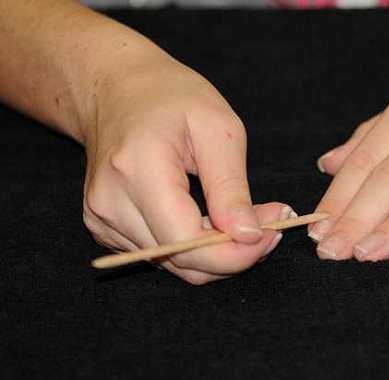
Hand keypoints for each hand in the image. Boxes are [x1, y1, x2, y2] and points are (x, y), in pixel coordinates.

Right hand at [83, 56, 290, 283]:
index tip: (272, 232)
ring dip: (217, 252)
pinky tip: (211, 219)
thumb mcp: (217, 128)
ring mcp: (102, 218)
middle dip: (235, 253)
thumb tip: (249, 236)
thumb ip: (231, 187)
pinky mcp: (105, 227)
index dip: (236, 252)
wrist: (116, 89)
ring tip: (243, 218)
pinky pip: (160, 255)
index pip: (187, 242)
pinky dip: (194, 247)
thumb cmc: (170, 96)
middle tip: (268, 224)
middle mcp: (110, 202)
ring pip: (174, 266)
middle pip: (182, 262)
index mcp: (137, 170)